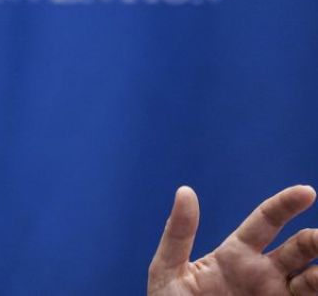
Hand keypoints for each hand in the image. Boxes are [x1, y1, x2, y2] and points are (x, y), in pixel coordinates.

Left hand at [148, 185, 317, 294]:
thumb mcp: (168, 270)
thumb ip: (178, 233)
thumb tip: (185, 190)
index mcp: (235, 254)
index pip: (266, 221)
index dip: (285, 204)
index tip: (306, 191)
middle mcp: (262, 274)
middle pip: (300, 248)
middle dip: (316, 240)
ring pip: (312, 280)